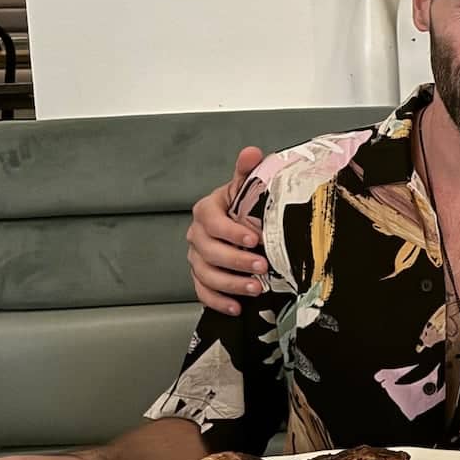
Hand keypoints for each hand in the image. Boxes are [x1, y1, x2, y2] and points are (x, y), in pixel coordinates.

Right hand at [188, 147, 266, 315]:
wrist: (244, 225)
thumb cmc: (246, 206)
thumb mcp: (248, 188)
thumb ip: (248, 172)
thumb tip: (251, 152)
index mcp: (207, 211)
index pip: (212, 222)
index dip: (232, 232)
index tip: (255, 240)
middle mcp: (198, 235)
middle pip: (209, 251)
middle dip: (236, 261)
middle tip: (262, 267)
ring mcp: (198, 258)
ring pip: (206, 274)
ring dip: (231, 284)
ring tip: (256, 289)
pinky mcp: (202, 277)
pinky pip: (203, 292)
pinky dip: (218, 302)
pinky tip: (237, 307)